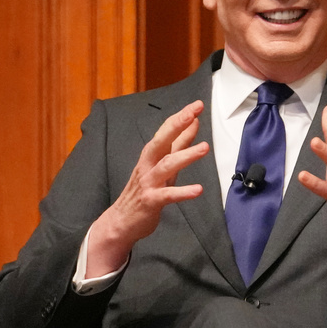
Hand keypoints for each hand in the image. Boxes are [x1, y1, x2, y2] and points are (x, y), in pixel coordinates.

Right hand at [87, 100, 208, 276]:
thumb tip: (193, 124)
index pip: (166, 131)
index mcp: (151, 156)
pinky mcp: (151, 201)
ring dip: (185, 156)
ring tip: (204, 148)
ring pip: (166, 165)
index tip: (197, 105)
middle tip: (194, 114)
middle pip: (161, 141)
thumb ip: (178, 145)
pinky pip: (167, 195)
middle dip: (177, 126)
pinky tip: (197, 190)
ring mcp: (148, 183)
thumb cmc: (144, 191)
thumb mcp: (162, 166)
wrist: (121, 222)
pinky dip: (182, 192)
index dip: (181, 118)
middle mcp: (148, 166)